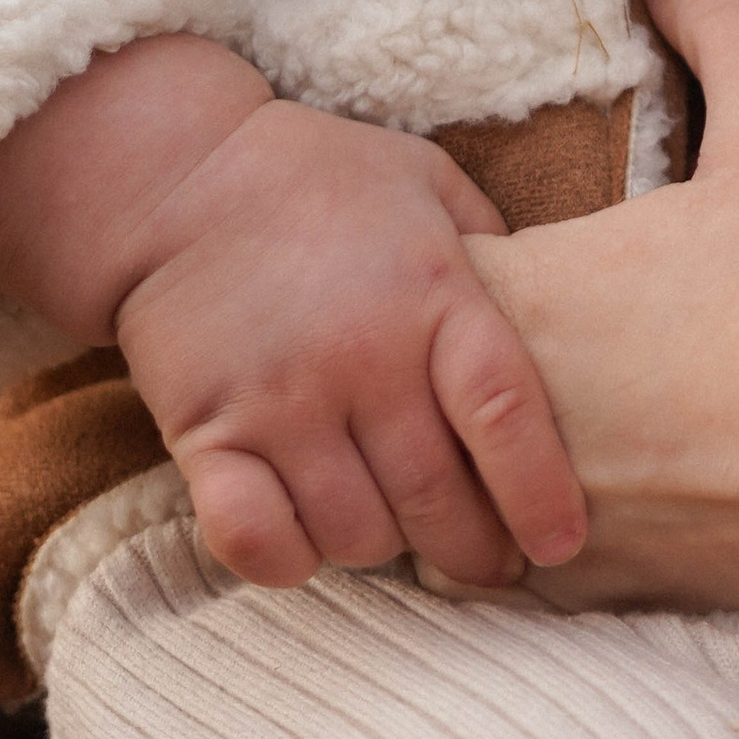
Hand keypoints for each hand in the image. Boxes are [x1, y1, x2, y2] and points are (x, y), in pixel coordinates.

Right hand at [114, 97, 586, 589]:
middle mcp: (361, 356)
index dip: (541, 494)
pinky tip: (306, 535)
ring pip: (354, 535)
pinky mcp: (206, 433)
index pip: (506, 414)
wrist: (178, 177)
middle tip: (487, 560)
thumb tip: (550, 325)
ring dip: (383, 548)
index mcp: (432, 294)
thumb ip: (495, 253)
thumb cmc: (319, 180)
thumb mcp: (427, 183)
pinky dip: (289, 559)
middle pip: (437, 499)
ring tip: (393, 525)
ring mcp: (280, 400)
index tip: (560, 546)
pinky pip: (255, 539)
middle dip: (473, 551)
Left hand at [468, 0, 738, 668]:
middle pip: (424, 388)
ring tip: (588, 389)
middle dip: (458, 350)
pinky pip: (548, 563)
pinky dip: (572, 523)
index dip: (440, 243)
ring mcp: (566, 536)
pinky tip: (655, 473)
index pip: (414, 274)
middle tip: (542, 303)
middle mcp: (514, 434)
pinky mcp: (628, 605)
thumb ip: (727, 20)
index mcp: (530, 304)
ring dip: (502, 446)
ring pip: (471, 488)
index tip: (504, 222)